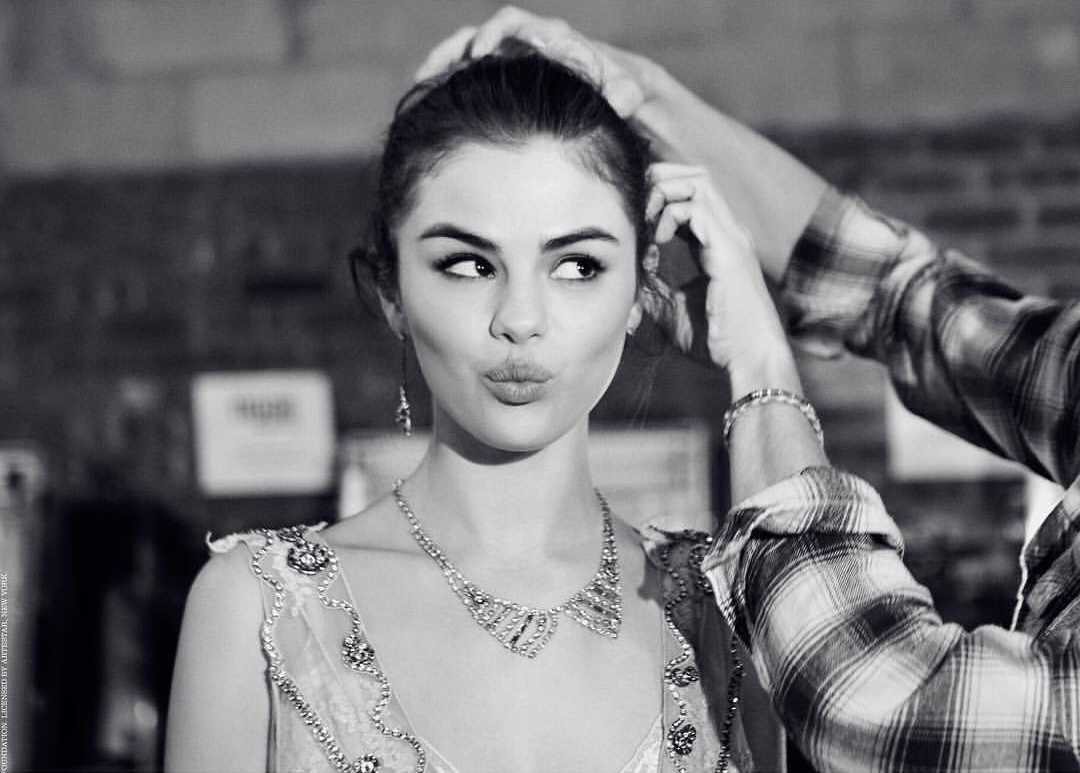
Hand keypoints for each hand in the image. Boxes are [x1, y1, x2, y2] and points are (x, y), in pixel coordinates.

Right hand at [414, 6, 655, 118]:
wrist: (611, 86)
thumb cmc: (617, 89)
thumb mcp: (626, 91)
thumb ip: (624, 94)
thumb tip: (620, 101)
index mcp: (552, 39)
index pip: (519, 26)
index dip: (497, 35)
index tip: (480, 51)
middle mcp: (529, 40)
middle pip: (487, 30)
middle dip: (462, 45)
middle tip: (440, 69)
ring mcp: (514, 55)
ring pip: (471, 46)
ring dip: (446, 60)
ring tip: (422, 83)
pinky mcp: (504, 72)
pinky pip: (469, 68)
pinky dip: (450, 79)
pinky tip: (432, 102)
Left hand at [643, 164, 797, 386]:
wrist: (747, 359)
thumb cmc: (716, 341)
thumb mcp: (672, 311)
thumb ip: (652, 291)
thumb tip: (627, 281)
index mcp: (716, 243)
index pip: (689, 197)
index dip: (658, 199)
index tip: (635, 225)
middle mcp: (727, 233)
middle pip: (695, 176)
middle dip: (659, 181)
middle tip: (635, 211)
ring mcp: (731, 237)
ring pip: (697, 181)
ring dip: (663, 193)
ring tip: (646, 223)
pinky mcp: (728, 249)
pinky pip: (697, 207)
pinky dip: (669, 215)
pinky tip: (657, 242)